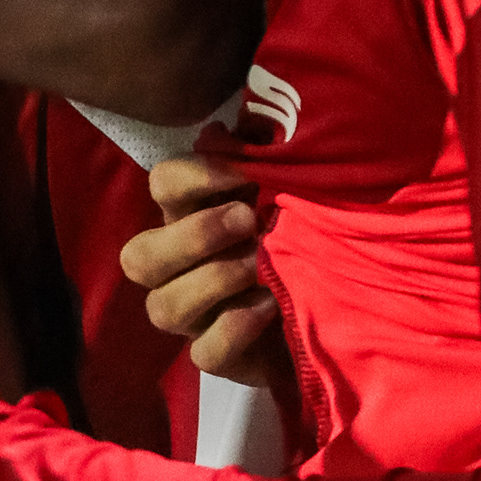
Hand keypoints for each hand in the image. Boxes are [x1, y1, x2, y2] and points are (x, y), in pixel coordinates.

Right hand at [125, 129, 285, 380]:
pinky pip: (205, 355)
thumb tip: (248, 121)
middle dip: (192, 236)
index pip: (161, 186)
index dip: (192, 176)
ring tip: (261, 264)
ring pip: (162, 308)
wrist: (340, 304)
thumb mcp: (291, 188)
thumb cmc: (303, 235)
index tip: (241, 172)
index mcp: (191, 217)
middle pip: (139, 257)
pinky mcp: (221, 358)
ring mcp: (195, 318)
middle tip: (247, 220)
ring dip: (211, 281)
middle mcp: (180, 269)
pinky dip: (233, 329)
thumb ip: (268, 152)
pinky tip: (270, 305)